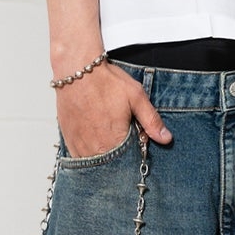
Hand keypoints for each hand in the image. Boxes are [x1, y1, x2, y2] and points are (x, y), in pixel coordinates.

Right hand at [57, 59, 171, 157]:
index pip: (129, 162)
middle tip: (121, 136)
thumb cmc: (105, 81)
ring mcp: (78, 145)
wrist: (76, 69)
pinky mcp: (68, 139)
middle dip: (119, 158)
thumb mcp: (136, 97)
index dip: (135, 155)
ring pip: (95, 164)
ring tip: (108, 137)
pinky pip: (79, 157)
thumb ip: (151, 120)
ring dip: (104, 157)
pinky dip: (89, 153)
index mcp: (113, 141)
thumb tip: (166, 138)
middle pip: (111, 165)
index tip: (136, 143)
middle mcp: (94, 148)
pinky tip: (95, 140)